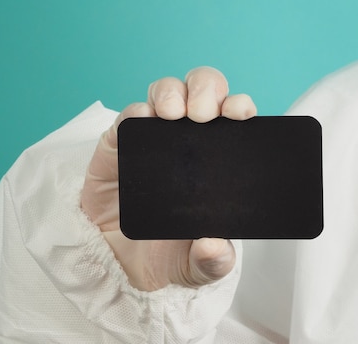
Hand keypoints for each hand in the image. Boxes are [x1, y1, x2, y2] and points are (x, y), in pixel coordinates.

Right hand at [81, 67, 256, 290]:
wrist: (117, 265)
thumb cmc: (163, 255)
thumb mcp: (195, 266)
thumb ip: (211, 262)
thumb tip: (215, 247)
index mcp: (215, 160)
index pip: (232, 119)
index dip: (238, 106)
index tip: (240, 114)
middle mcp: (185, 140)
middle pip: (201, 91)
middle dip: (205, 89)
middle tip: (203, 114)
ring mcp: (151, 139)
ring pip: (165, 93)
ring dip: (171, 93)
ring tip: (174, 114)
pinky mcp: (119, 145)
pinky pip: (128, 118)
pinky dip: (135, 112)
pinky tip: (142, 118)